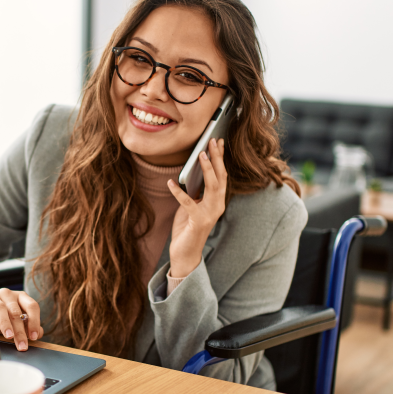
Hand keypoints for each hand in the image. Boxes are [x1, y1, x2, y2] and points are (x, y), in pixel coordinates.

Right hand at [0, 288, 42, 351]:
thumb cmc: (4, 317)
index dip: (34, 322)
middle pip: (17, 312)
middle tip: (22, 346)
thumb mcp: (17, 322)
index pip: (32, 307)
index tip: (33, 337)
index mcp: (22, 298)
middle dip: (20, 331)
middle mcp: (10, 295)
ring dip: (6, 325)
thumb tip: (38, 333)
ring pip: (2, 309)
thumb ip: (28, 326)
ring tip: (9, 337)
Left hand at [166, 138, 226, 278]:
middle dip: (217, 157)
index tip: (219, 141)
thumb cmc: (187, 227)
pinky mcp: (198, 221)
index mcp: (218, 201)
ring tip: (200, 155)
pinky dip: (178, 192)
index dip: (220, 158)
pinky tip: (170, 182)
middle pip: (220, 177)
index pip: (222, 175)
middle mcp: (218, 206)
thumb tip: (190, 171)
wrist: (185, 253)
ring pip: (211, 186)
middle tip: (212, 140)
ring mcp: (210, 214)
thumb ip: (195, 190)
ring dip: (206, 169)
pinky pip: (188, 202)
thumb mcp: (191, 205)